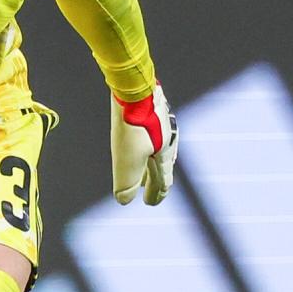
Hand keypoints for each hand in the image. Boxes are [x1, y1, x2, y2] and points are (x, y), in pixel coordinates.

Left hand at [111, 84, 177, 205]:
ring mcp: (163, 126)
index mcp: (165, 157)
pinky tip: (143, 138)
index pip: (162, 182)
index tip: (150, 203)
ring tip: (146, 168)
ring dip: (152, 164)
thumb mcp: (127, 159)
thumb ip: (126, 182)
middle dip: (156, 181)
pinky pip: (154, 135)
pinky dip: (149, 146)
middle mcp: (169, 142)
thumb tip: (124, 200)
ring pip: (160, 150)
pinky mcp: (155, 113)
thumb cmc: (132, 125)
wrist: (135, 88)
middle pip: (163, 167)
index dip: (155, 194)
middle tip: (151, 191)